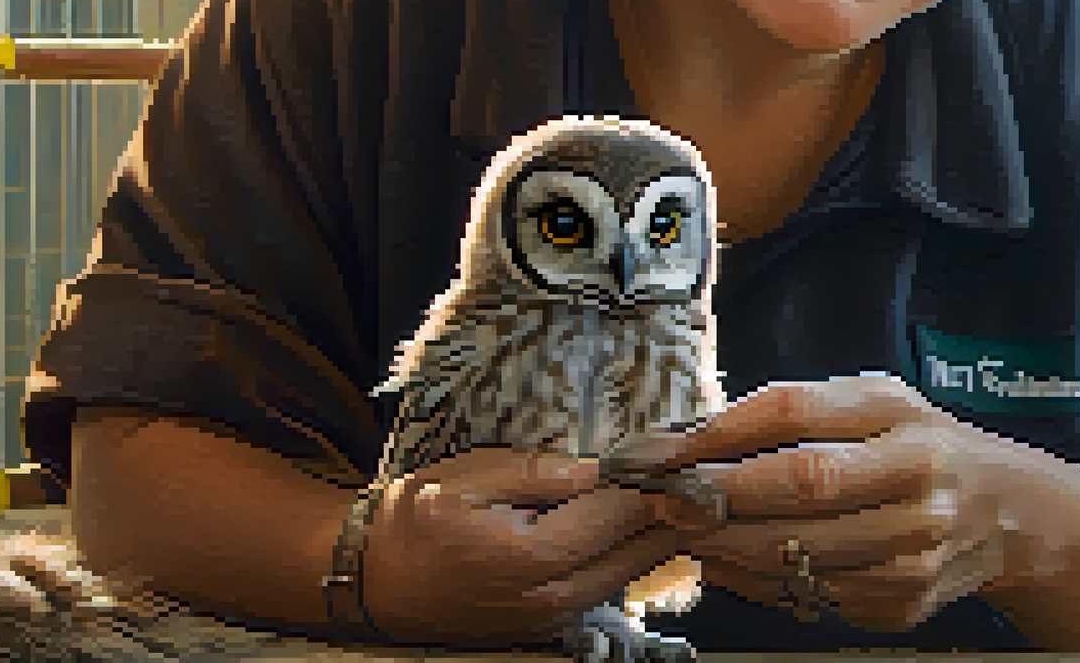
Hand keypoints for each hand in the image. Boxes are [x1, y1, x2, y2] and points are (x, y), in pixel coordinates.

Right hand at [363, 446, 722, 643]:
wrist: (376, 580)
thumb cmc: (415, 521)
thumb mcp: (470, 477)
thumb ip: (540, 473)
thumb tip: (601, 466)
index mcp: (533, 556)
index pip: (621, 516)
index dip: (662, 483)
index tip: (692, 456)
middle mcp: (552, 596)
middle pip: (642, 552)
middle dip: (675, 512)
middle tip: (704, 472)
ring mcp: (554, 616)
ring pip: (633, 574)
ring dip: (658, 534)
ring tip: (682, 491)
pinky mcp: (552, 623)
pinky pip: (609, 587)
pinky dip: (631, 555)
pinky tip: (639, 523)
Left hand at [601, 375, 1075, 632]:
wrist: (1004, 512)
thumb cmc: (912, 445)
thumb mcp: (869, 403)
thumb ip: (791, 411)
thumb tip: (692, 437)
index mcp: (898, 414)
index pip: (796, 412)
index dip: (721, 431)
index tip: (661, 448)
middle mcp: (916, 476)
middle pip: (800, 484)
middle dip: (717, 494)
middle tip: (660, 497)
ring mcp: (916, 545)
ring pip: (799, 551)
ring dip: (725, 544)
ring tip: (683, 530)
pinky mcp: (905, 598)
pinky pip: (810, 593)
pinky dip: (757, 579)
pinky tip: (729, 562)